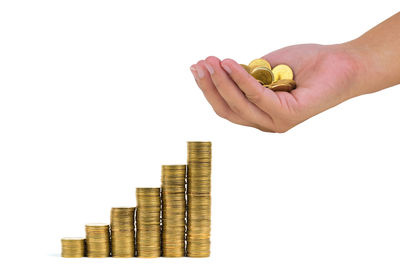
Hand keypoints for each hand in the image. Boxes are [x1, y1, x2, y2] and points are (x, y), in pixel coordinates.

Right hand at [190, 43, 363, 132]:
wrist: (343, 64)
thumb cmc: (307, 65)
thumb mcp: (267, 68)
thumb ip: (246, 75)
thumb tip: (222, 71)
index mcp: (259, 114)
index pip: (226, 106)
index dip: (209, 88)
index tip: (197, 68)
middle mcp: (266, 122)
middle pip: (228, 109)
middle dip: (209, 86)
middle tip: (199, 64)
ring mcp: (277, 122)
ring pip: (239, 105)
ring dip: (221, 82)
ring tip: (211, 61)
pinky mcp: (288, 115)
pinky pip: (258, 96)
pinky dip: (241, 79)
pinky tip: (230, 63)